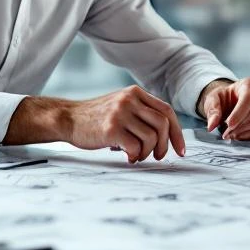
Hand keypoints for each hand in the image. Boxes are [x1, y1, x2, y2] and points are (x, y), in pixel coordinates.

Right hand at [65, 85, 185, 163]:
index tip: (180, 150)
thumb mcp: (121, 106)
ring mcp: (120, 113)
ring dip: (147, 152)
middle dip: (164, 145)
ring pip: (151, 137)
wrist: (68, 119)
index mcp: (135, 93)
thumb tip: (166, 136)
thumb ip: (141, 113)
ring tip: (136, 155)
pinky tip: (127, 156)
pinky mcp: (111, 128)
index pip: (167, 111)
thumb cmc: (96, 118)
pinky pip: (135, 147)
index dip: (177, 133)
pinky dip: (135, 156)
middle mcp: (129, 100)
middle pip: (163, 124)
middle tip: (157, 156)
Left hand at [198, 78, 249, 140]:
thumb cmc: (224, 99)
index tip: (228, 125)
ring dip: (246, 132)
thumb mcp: (213, 100)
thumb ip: (212, 110)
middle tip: (227, 133)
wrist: (232, 102)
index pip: (249, 97)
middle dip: (241, 125)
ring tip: (232, 135)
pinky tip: (240, 136)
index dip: (239, 113)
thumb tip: (211, 125)